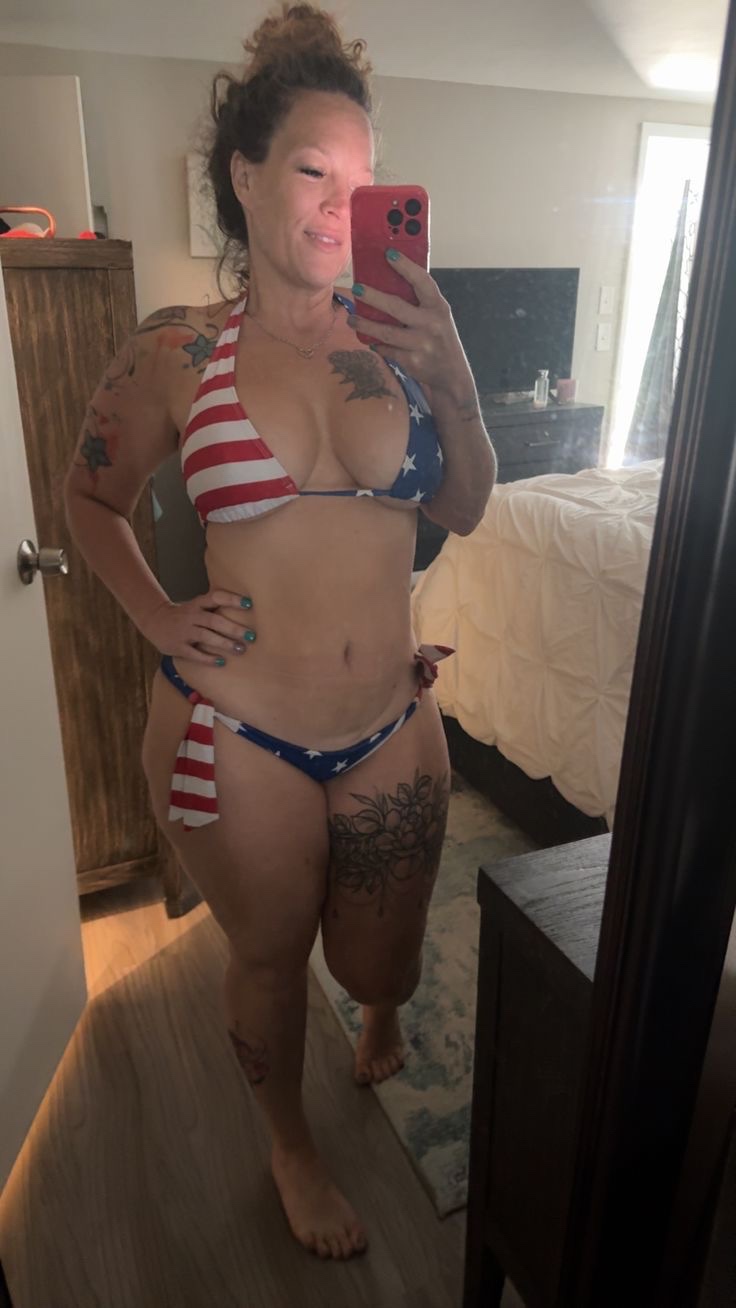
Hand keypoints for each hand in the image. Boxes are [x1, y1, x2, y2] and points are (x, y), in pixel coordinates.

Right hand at [142, 589, 255, 665]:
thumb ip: (214, 608)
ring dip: (224, 643)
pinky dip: (208, 658)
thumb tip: (245, 610)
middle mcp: (191, 616)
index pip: (216, 597)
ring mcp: (184, 632)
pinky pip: (194, 653)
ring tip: (240, 649)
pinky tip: (221, 662)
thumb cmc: (184, 614)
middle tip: (251, 636)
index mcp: (197, 604)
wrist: (154, 620)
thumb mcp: (196, 606)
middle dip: (233, 628)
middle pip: (214, 621)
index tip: (249, 604)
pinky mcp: (178, 646)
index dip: (232, 600)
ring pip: (206, 637)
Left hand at [347, 251, 475, 405]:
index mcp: (439, 307)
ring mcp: (421, 344)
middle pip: (396, 307)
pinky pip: (388, 350)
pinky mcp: (412, 361)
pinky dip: (377, 344)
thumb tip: (388, 282)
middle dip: (374, 296)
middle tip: (357, 289)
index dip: (406, 266)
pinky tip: (368, 339)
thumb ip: (421, 302)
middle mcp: (431, 324)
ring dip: (365, 324)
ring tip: (351, 318)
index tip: (388, 253)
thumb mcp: (438, 316)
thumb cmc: (440, 338)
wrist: (452, 374)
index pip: (422, 281)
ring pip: (386, 332)